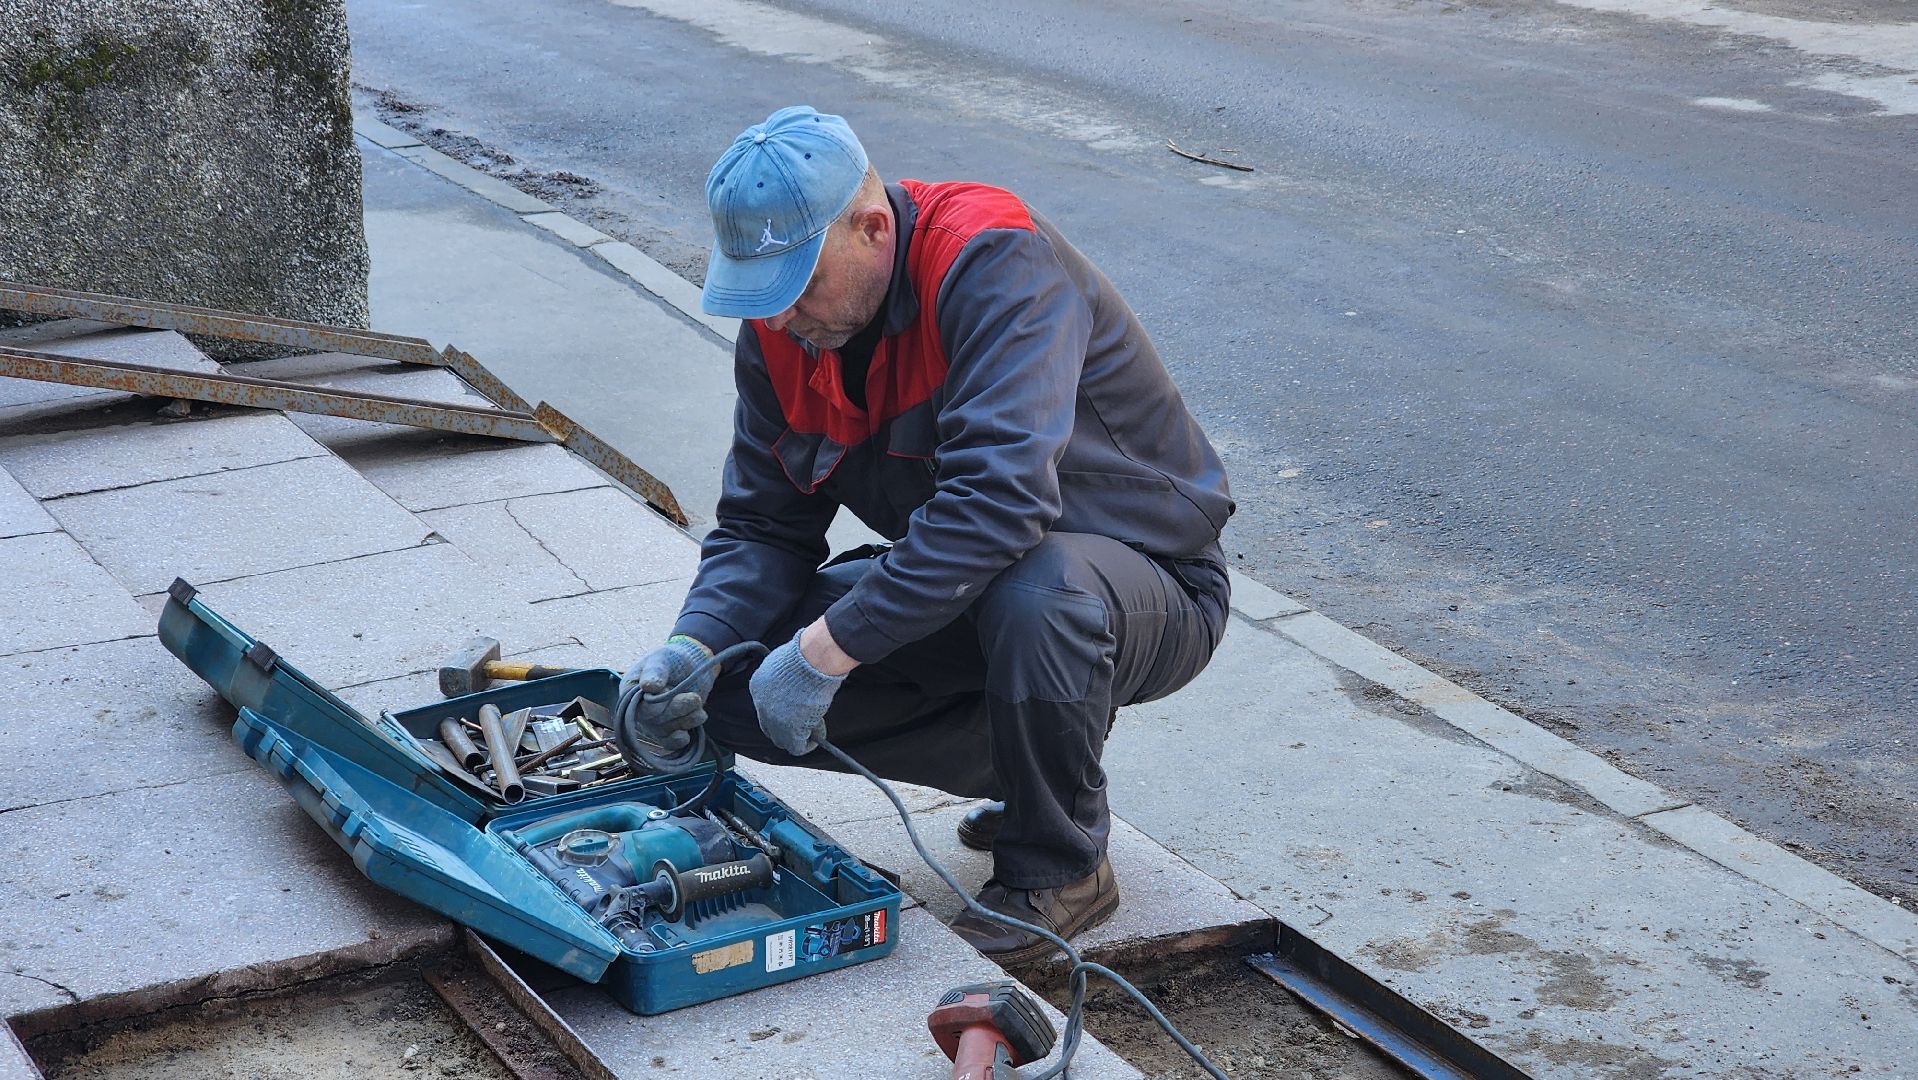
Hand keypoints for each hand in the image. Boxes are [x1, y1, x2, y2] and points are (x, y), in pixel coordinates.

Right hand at [616, 635, 714, 749]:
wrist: (692, 664)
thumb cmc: (672, 659)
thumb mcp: (661, 658)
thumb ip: (655, 671)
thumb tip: (648, 687)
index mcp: (630, 691)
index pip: (636, 707)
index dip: (653, 705)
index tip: (668, 691)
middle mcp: (639, 710)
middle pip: (653, 721)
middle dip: (676, 710)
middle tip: (694, 698)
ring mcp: (654, 722)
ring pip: (666, 731)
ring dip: (686, 720)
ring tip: (699, 705)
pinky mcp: (669, 729)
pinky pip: (670, 743)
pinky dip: (679, 740)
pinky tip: (687, 734)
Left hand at [750, 629, 848, 754]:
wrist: (813, 660)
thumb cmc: (805, 656)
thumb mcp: (784, 664)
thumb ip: (784, 679)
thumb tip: (795, 685)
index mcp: (757, 687)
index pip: (765, 707)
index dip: (781, 711)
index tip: (795, 709)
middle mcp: (761, 705)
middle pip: (770, 726)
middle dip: (786, 728)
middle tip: (804, 724)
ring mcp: (774, 720)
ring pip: (782, 739)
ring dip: (798, 736)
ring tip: (813, 728)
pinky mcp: (789, 731)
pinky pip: (797, 747)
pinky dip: (807, 744)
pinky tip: (817, 737)